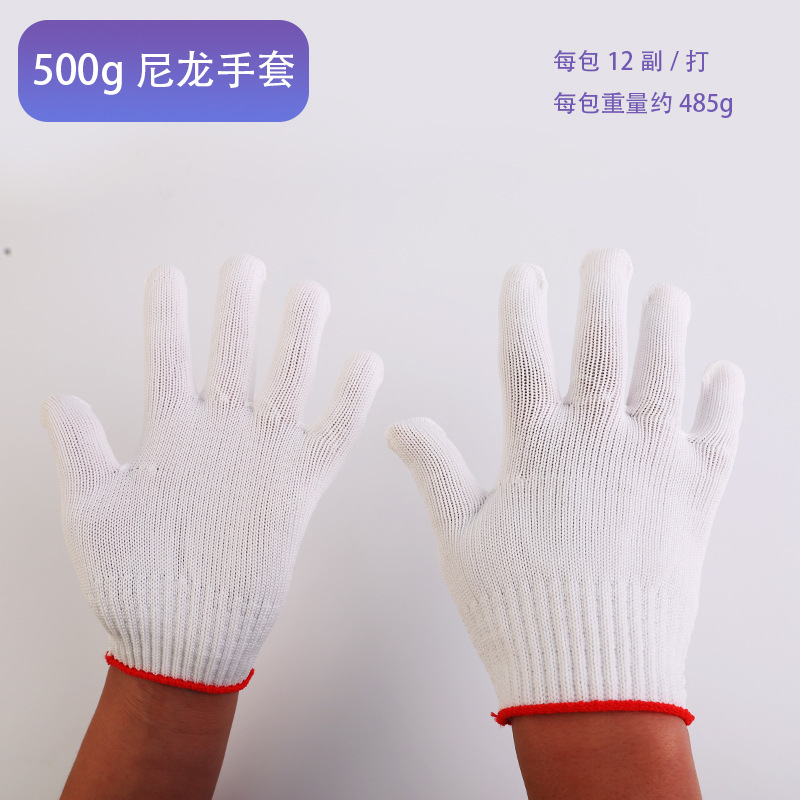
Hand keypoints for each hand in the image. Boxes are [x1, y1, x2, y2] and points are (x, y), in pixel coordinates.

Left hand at [43, 254, 382, 691]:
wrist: (183, 639)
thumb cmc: (133, 583)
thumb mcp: (92, 513)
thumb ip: (82, 452)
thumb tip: (60, 402)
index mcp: (169, 438)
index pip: (168, 361)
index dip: (167, 318)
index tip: (168, 275)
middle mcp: (219, 439)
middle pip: (234, 357)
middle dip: (239, 310)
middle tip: (247, 266)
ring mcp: (259, 459)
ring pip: (286, 383)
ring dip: (298, 339)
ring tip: (308, 294)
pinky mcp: (295, 488)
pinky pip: (331, 436)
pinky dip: (350, 401)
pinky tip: (363, 365)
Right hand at [387, 248, 742, 723]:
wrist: (592, 675)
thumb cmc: (517, 608)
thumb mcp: (459, 538)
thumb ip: (434, 471)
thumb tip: (398, 426)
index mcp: (537, 449)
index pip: (525, 357)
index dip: (521, 309)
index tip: (523, 275)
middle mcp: (598, 443)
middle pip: (601, 349)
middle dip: (603, 294)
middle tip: (606, 258)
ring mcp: (652, 465)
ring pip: (665, 376)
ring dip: (667, 329)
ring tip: (668, 294)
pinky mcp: (694, 497)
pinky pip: (717, 435)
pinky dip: (726, 401)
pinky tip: (727, 372)